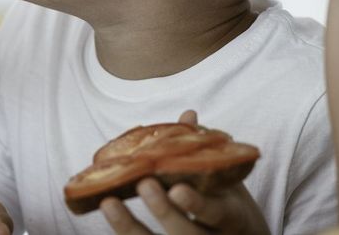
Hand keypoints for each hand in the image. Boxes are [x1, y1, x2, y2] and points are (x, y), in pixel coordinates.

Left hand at [99, 110, 269, 234]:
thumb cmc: (229, 206)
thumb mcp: (226, 182)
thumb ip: (204, 152)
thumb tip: (187, 116)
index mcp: (230, 217)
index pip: (216, 213)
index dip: (196, 204)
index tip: (176, 189)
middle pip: (187, 234)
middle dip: (164, 212)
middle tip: (143, 184)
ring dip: (131, 227)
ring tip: (109, 203)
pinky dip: (125, 232)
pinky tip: (107, 211)